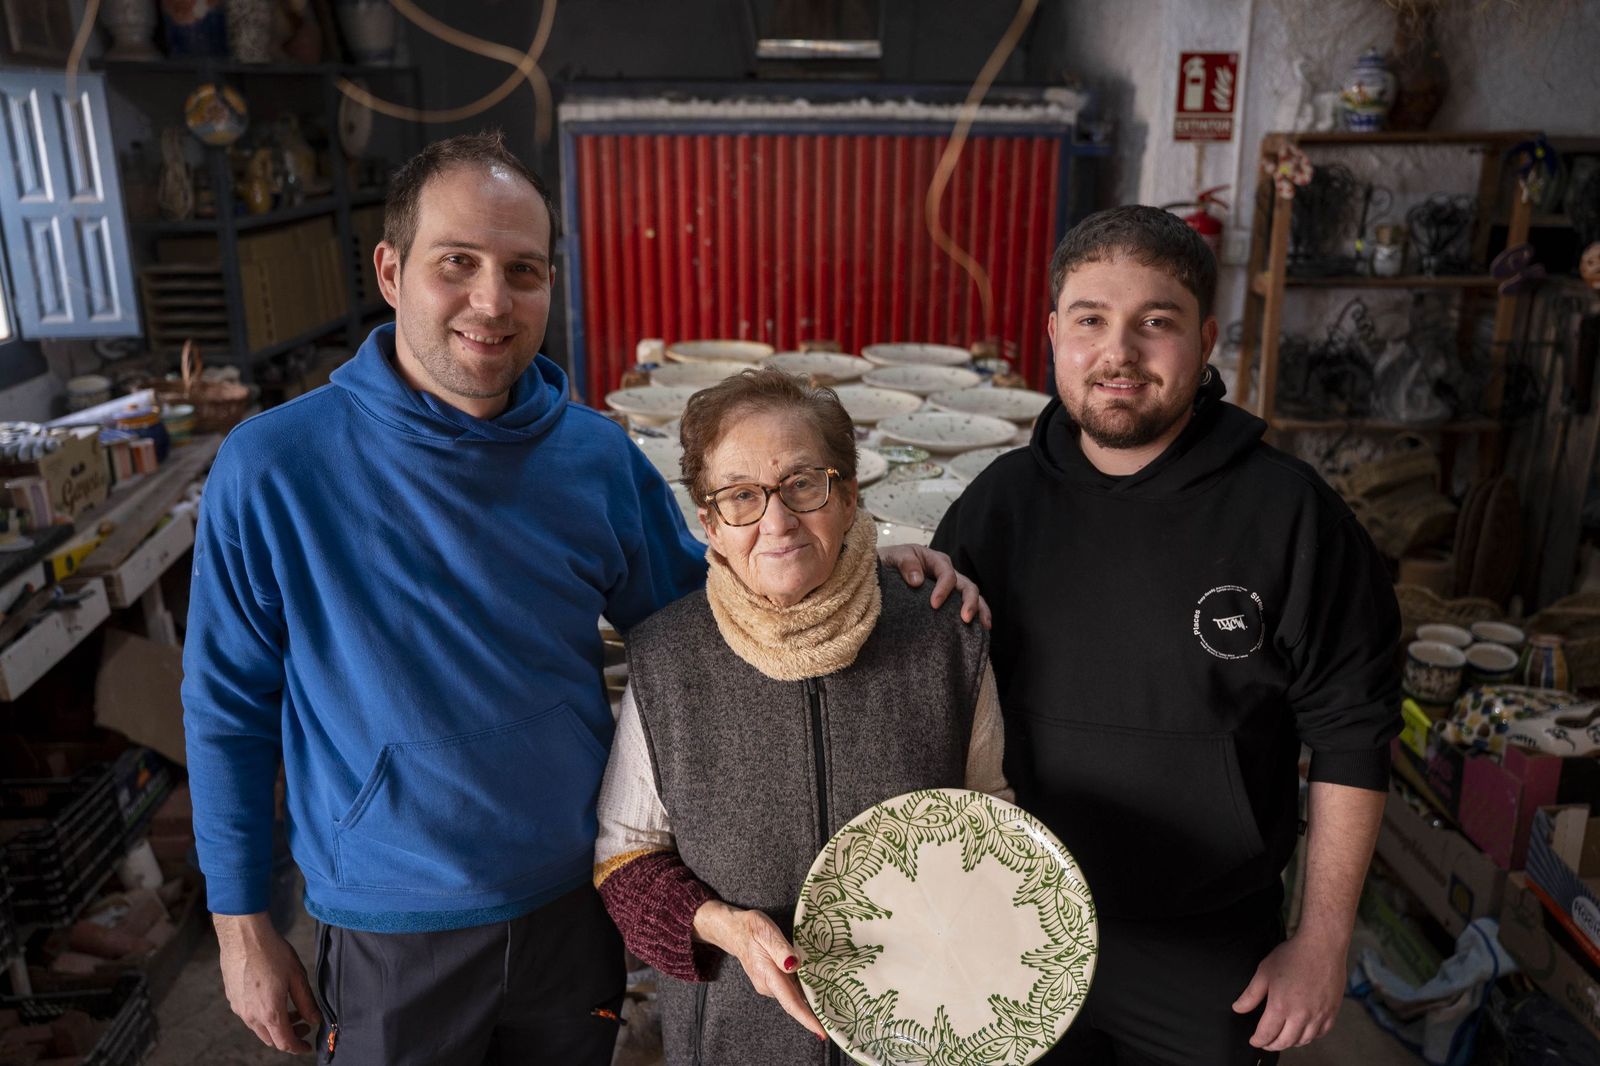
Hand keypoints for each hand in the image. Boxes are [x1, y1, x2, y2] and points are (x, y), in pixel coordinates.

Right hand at [215, 912, 321, 1052]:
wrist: (243, 936)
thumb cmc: (272, 953)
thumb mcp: (297, 977)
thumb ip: (306, 1002)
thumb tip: (314, 1020)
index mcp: (270, 1013)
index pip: (285, 1043)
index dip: (298, 1047)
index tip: (308, 1045)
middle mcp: (251, 1016)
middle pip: (271, 1039)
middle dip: (289, 1036)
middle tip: (303, 1023)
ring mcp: (238, 1008)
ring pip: (259, 1028)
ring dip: (276, 1025)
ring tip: (290, 1009)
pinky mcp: (231, 998)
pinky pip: (249, 1015)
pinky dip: (263, 1015)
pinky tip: (273, 998)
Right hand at [692, 901, 826, 1041]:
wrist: (733, 930)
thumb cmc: (751, 928)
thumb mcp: (767, 932)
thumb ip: (781, 950)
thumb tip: (794, 965)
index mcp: (768, 975)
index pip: (791, 1003)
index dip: (807, 1019)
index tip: (821, 1032)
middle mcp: (768, 985)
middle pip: (795, 1003)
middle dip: (815, 1012)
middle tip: (838, 1018)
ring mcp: (769, 985)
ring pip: (793, 996)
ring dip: (810, 1001)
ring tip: (831, 1004)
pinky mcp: (771, 981)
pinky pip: (790, 990)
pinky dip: (803, 992)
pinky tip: (816, 988)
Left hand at [877, 544, 990, 627]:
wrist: (881, 571)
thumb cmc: (888, 563)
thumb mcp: (893, 557)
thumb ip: (905, 563)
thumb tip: (917, 581)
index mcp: (935, 560)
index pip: (947, 574)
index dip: (943, 589)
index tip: (934, 605)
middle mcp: (946, 573)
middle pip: (967, 585)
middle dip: (970, 602)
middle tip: (965, 619)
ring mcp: (949, 587)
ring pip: (972, 596)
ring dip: (979, 610)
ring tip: (984, 627)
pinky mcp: (947, 601)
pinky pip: (964, 607)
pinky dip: (976, 616)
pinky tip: (980, 630)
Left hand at [1231, 930, 1346, 1051]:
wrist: (1321, 946)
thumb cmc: (1292, 956)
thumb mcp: (1264, 972)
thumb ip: (1250, 995)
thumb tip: (1238, 1009)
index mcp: (1281, 1006)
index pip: (1267, 1034)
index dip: (1258, 1040)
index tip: (1254, 1041)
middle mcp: (1301, 1015)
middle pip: (1285, 1041)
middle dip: (1273, 1045)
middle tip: (1267, 1042)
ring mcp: (1319, 1015)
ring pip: (1304, 1040)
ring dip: (1292, 1042)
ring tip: (1283, 1038)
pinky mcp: (1332, 1011)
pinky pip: (1321, 1033)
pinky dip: (1311, 1037)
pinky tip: (1304, 1031)